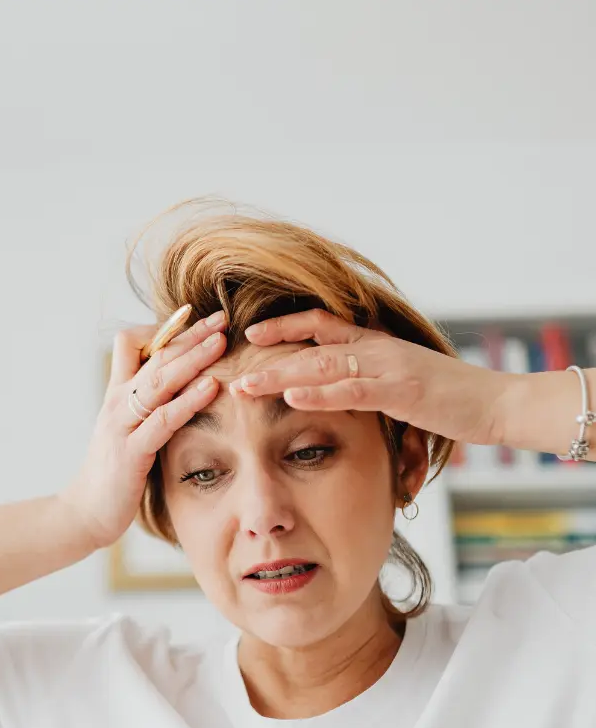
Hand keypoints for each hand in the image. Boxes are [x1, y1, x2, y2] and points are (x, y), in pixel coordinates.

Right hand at [60, 311, 228, 549]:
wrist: (85, 512)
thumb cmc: (112, 474)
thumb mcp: (127, 431)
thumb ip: (147, 408)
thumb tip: (178, 389)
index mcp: (117, 395)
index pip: (133, 344)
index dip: (165, 330)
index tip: (197, 318)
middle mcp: (117, 403)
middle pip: (155, 356)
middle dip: (190, 334)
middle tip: (222, 317)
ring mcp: (121, 426)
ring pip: (159, 381)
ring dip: (192, 358)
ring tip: (221, 341)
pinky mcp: (131, 452)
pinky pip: (163, 420)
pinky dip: (188, 401)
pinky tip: (211, 388)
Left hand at [235, 309, 510, 445]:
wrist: (498, 402)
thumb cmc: (448, 397)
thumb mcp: (399, 382)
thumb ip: (367, 379)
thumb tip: (335, 386)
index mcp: (374, 343)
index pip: (320, 325)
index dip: (284, 326)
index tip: (250, 332)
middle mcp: (376, 349)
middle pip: (311, 345)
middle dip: (268, 355)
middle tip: (230, 368)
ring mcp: (389, 368)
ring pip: (323, 366)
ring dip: (281, 376)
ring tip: (246, 385)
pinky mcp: (402, 391)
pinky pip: (354, 390)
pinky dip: (321, 394)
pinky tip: (293, 397)